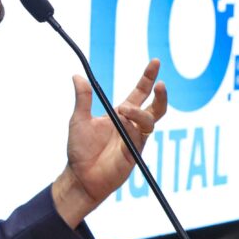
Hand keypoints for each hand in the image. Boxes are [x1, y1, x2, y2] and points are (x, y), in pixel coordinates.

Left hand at [52, 59, 166, 227]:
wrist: (80, 176)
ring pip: (149, 120)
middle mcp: (131, 125)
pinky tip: (123, 125)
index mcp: (121, 114)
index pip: (140, 92)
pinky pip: (140, 136)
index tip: (155, 62)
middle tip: (160, 84)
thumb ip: (83, 98)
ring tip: (123, 110)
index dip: (148, 78)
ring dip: (138, 112)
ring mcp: (135, 139)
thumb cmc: (80, 150)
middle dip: (161, 95)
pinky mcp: (134, 152)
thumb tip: (77, 76)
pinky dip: (132, 128)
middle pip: (155, 107)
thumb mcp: (79, 119)